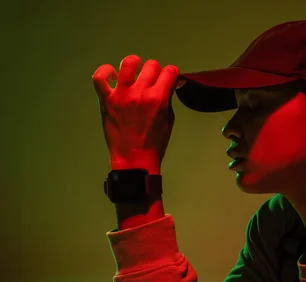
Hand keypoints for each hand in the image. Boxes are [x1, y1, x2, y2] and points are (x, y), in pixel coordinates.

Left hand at [92, 54, 185, 171]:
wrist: (134, 159)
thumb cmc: (155, 142)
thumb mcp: (169, 119)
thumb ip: (168, 98)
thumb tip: (171, 83)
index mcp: (159, 99)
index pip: (170, 71)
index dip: (172, 73)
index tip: (169, 79)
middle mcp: (141, 93)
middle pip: (151, 65)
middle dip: (156, 71)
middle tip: (152, 81)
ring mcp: (122, 95)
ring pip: (128, 64)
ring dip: (134, 64)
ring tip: (134, 70)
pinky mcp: (106, 100)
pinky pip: (99, 78)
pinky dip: (105, 72)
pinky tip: (112, 76)